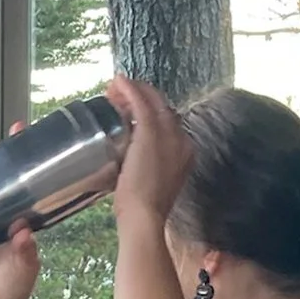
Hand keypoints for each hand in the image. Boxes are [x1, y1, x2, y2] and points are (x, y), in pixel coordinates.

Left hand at [105, 78, 193, 224]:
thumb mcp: (150, 185)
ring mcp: (168, 134)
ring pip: (152, 100)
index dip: (148, 112)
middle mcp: (181, 139)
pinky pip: (141, 101)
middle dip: (140, 97)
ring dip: (133, 90)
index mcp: (184, 152)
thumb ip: (146, 169)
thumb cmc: (143, 210)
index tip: (129, 111)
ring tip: (115, 88)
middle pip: (162, 107)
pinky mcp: (152, 133)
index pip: (167, 121)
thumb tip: (129, 165)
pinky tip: (118, 81)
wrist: (145, 217)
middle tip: (118, 95)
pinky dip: (130, 88)